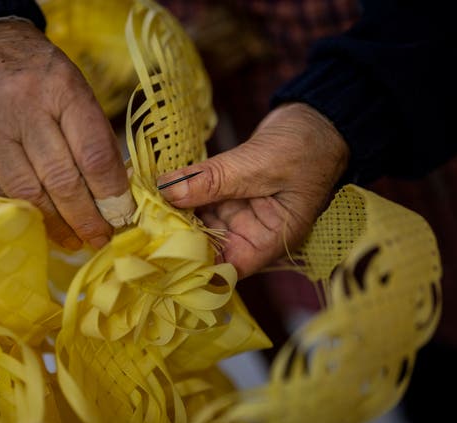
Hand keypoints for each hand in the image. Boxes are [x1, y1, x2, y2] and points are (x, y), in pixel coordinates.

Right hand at [0, 21, 131, 249]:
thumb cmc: (39, 76)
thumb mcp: (75, 89)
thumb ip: (93, 136)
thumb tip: (114, 193)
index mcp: (63, 89)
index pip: (93, 153)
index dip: (110, 193)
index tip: (121, 216)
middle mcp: (24, 107)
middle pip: (61, 179)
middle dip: (85, 218)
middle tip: (100, 238)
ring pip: (26, 193)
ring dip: (54, 225)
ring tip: (72, 239)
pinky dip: (20, 213)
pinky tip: (38, 225)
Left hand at [158, 103, 349, 278]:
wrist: (316, 120)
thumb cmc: (305, 148)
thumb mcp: (258, 164)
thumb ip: (212, 180)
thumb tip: (168, 192)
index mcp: (270, 240)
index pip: (226, 268)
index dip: (194, 265)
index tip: (160, 251)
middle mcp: (251, 234)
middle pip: (206, 246)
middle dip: (174, 235)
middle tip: (140, 223)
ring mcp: (237, 213)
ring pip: (196, 221)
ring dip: (171, 212)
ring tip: (139, 203)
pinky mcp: (226, 193)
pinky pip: (197, 198)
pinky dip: (179, 192)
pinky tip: (154, 186)